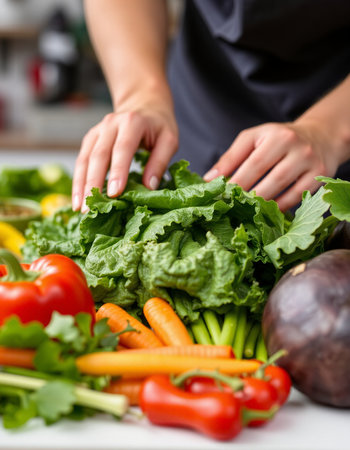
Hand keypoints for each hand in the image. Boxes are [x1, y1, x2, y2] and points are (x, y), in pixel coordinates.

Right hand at [72, 96, 177, 211]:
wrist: (143, 102)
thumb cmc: (158, 125)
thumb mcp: (169, 140)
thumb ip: (160, 162)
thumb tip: (149, 187)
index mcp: (132, 122)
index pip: (123, 148)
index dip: (118, 171)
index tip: (114, 193)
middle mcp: (111, 124)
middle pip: (98, 155)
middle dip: (93, 183)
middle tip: (92, 208)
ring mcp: (97, 131)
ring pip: (85, 159)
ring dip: (80, 185)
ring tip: (80, 208)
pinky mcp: (90, 139)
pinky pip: (81, 161)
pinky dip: (78, 180)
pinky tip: (78, 199)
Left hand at [204, 121, 341, 210]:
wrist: (319, 137)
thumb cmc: (278, 139)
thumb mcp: (254, 139)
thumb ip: (231, 157)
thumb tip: (209, 178)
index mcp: (276, 135)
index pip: (253, 163)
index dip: (236, 181)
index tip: (220, 195)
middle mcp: (296, 146)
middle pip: (268, 177)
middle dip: (248, 194)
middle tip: (232, 206)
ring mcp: (310, 162)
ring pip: (282, 188)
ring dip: (262, 202)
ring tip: (245, 211)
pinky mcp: (319, 176)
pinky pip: (296, 196)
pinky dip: (280, 206)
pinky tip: (266, 211)